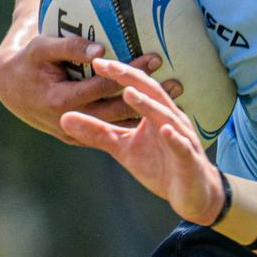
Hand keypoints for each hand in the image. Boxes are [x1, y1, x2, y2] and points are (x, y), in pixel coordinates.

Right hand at [0, 33, 172, 145]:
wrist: (11, 89)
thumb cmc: (28, 61)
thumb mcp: (42, 47)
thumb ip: (71, 47)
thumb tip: (100, 51)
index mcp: (61, 100)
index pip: (103, 87)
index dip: (130, 74)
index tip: (155, 59)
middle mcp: (70, 121)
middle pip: (116, 109)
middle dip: (147, 98)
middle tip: (177, 84)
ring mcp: (75, 132)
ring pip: (115, 124)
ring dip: (145, 113)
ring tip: (174, 101)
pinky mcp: (79, 137)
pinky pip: (109, 130)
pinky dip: (131, 123)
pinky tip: (154, 115)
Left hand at [59, 58, 220, 223]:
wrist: (193, 194)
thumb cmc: (160, 166)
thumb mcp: (123, 148)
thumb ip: (97, 132)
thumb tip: (63, 118)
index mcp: (155, 113)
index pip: (137, 87)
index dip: (119, 74)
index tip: (96, 62)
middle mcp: (170, 119)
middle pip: (152, 93)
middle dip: (131, 78)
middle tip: (108, 65)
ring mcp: (182, 138)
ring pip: (166, 117)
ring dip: (148, 105)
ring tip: (128, 92)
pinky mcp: (189, 160)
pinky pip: (182, 147)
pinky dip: (174, 138)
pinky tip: (164, 130)